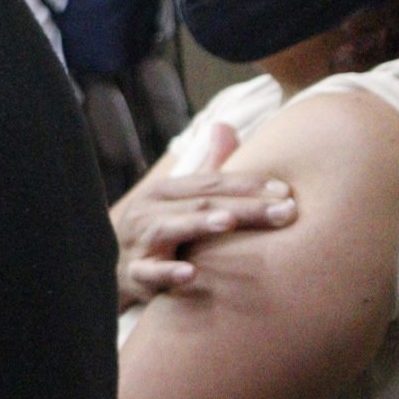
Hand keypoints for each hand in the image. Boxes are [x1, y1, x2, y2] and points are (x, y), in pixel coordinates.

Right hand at [113, 123, 296, 304]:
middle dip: (246, 207)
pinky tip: (191, 273)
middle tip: (286, 211)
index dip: (248, 184)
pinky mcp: (134, 273)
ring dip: (199, 224)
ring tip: (230, 221)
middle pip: (201, 203)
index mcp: (164, 191)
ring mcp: (140, 240)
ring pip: (170, 228)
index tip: (286, 191)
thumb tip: (225, 125)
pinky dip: (168, 272)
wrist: (112, 269)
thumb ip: (208, 169)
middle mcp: (149, 210)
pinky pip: (149, 272)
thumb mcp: (179, 200)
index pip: (211, 182)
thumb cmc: (158, 231)